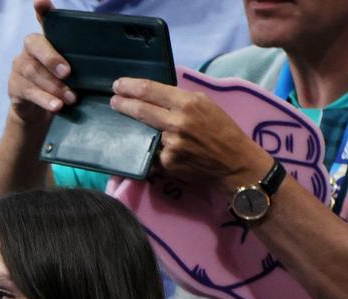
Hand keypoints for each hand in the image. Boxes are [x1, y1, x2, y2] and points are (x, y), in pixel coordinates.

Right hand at [7, 0, 75, 126]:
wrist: (37, 111)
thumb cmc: (59, 84)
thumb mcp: (71, 70)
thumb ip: (79, 59)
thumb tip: (107, 59)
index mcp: (46, 39)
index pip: (43, 20)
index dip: (42, 10)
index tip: (41, 1)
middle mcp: (29, 49)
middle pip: (35, 46)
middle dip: (51, 59)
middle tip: (67, 72)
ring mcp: (19, 67)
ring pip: (33, 71)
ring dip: (53, 86)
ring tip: (70, 98)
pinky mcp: (14, 87)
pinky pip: (29, 91)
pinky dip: (45, 99)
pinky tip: (56, 106)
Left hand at [109, 77, 273, 193]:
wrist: (234, 161)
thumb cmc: (221, 129)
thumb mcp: (205, 104)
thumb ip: (180, 99)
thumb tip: (153, 94)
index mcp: (188, 103)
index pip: (150, 90)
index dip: (130, 87)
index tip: (117, 85)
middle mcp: (176, 122)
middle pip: (140, 110)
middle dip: (122, 104)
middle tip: (113, 101)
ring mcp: (170, 144)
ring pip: (144, 133)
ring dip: (136, 130)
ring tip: (133, 126)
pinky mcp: (166, 162)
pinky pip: (152, 153)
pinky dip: (150, 150)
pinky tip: (158, 150)